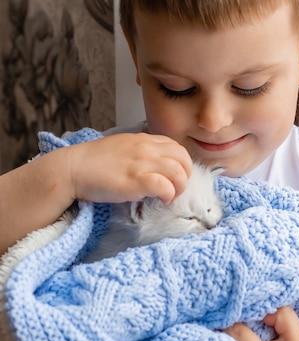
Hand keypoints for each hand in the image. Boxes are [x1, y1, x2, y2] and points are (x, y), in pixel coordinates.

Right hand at [67, 132, 192, 204]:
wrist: (72, 168)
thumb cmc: (93, 162)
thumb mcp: (122, 147)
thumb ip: (140, 152)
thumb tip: (154, 164)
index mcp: (143, 139)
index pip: (176, 147)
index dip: (180, 163)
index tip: (173, 176)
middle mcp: (146, 149)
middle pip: (183, 159)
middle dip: (185, 175)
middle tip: (174, 188)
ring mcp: (142, 164)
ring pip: (179, 173)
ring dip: (178, 188)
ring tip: (168, 196)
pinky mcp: (137, 181)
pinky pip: (166, 187)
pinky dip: (168, 195)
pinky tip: (160, 201)